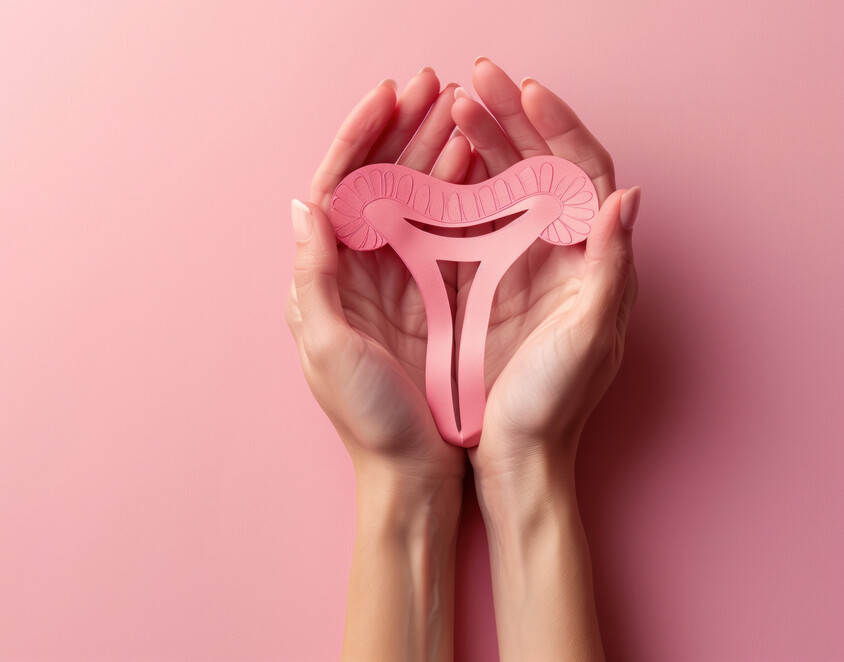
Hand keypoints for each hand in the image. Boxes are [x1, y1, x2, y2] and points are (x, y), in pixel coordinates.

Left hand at [287, 69, 470, 661]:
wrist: (412, 476)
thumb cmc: (369, 421)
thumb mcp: (329, 349)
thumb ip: (314, 278)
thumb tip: (302, 205)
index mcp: (324, 277)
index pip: (336, 185)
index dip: (359, 137)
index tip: (388, 95)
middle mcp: (356, 270)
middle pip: (377, 179)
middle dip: (402, 128)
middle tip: (432, 82)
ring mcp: (395, 281)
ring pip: (413, 196)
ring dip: (432, 149)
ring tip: (459, 107)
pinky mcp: (431, 298)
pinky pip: (445, 230)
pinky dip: (459, 191)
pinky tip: (480, 163)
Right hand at [449, 58, 636, 660]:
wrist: (514, 460)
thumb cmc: (553, 407)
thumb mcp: (589, 339)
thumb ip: (612, 269)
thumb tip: (629, 196)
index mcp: (590, 258)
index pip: (580, 168)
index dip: (553, 124)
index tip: (519, 90)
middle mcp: (556, 253)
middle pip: (536, 162)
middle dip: (504, 115)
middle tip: (468, 79)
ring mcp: (517, 266)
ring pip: (499, 183)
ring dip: (475, 140)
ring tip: (445, 105)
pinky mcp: (479, 285)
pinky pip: (466, 219)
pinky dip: (449, 185)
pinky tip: (426, 164)